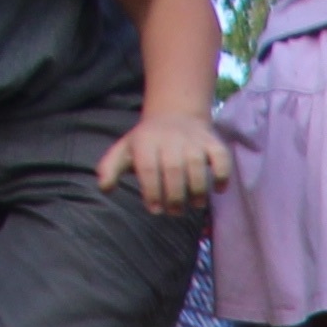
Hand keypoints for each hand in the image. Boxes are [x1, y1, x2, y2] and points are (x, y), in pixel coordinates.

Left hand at [101, 103, 225, 207]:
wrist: (174, 115)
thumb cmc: (147, 141)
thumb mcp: (124, 150)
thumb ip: (110, 168)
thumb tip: (104, 188)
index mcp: (145, 141)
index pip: (148, 169)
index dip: (152, 192)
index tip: (155, 209)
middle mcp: (169, 138)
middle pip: (174, 170)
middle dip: (175, 197)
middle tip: (175, 211)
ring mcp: (193, 140)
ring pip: (197, 167)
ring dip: (198, 191)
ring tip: (195, 204)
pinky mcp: (213, 142)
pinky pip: (221, 159)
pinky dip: (222, 176)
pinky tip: (218, 189)